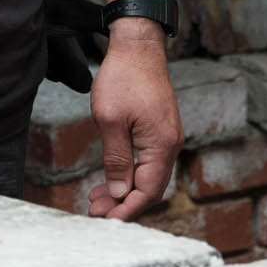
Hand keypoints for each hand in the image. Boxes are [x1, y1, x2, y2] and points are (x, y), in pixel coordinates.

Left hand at [87, 20, 181, 220]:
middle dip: (124, 203)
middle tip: (95, 210)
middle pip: (150, 187)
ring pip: (148, 174)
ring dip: (125, 189)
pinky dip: (129, 172)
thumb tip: (121, 193)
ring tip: (98, 198)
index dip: (127, 210)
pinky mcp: (159, 128)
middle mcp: (170, 144)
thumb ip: (116, 160)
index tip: (105, 221)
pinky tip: (112, 176)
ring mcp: (167, 136)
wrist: (137, 44)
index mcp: (161, 145)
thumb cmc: (123, 77)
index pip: (147, 191)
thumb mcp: (110, 120)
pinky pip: (147, 160)